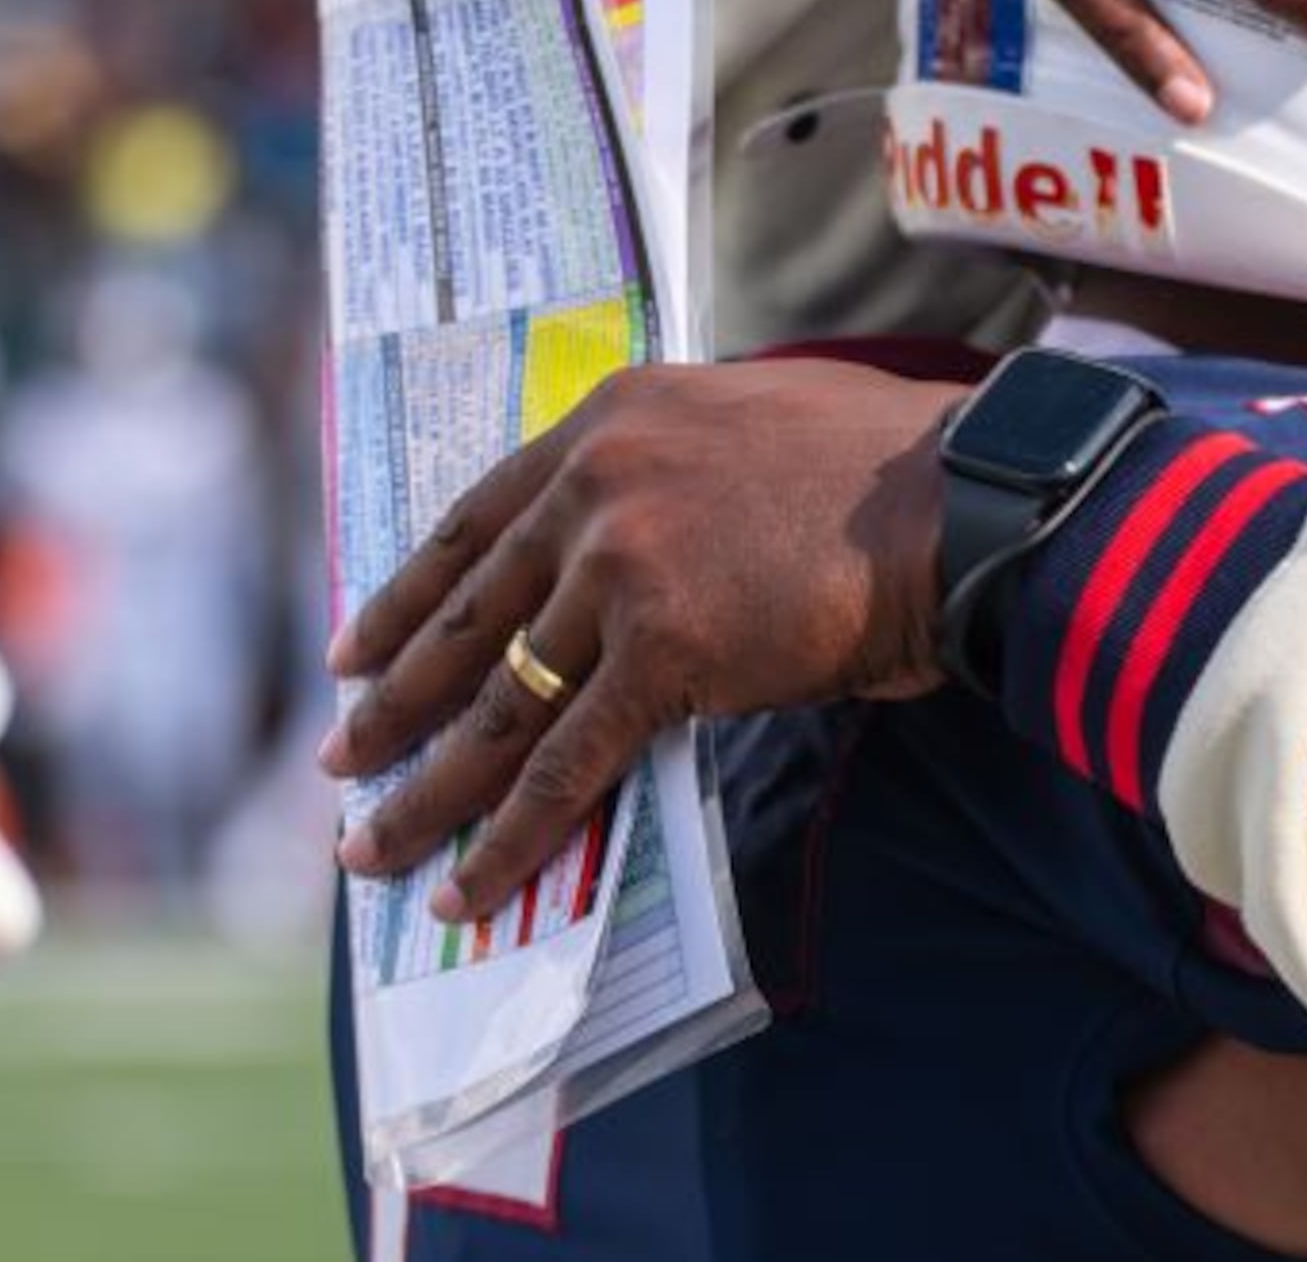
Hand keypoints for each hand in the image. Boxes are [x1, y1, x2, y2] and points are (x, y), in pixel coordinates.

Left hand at [318, 359, 960, 919]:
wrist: (967, 497)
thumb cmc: (890, 467)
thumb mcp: (750, 421)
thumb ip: (675, 468)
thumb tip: (645, 542)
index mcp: (613, 419)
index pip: (474, 521)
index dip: (406, 598)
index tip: (353, 649)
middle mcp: (597, 483)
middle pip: (466, 616)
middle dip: (391, 701)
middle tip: (339, 759)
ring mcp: (622, 566)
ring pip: (499, 705)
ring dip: (427, 789)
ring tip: (371, 850)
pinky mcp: (663, 650)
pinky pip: (566, 764)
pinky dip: (510, 836)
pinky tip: (467, 887)